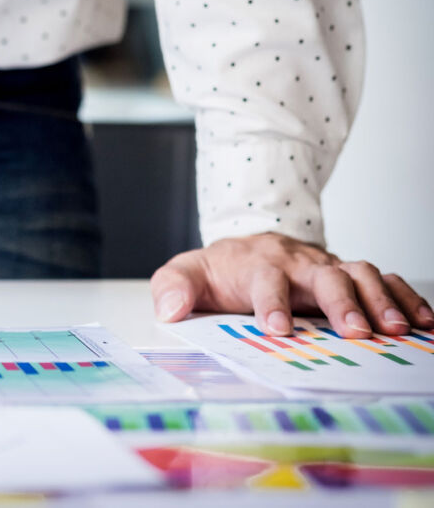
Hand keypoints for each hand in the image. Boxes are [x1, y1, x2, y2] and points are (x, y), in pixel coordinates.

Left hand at [151, 232, 433, 337]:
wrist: (245, 246)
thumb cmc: (219, 269)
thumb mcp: (186, 273)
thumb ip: (173, 288)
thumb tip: (169, 308)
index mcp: (256, 264)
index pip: (265, 281)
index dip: (271, 304)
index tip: (277, 329)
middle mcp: (297, 262)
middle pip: (323, 275)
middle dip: (340, 302)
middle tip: (355, 331)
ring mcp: (327, 266)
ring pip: (360, 273)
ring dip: (380, 299)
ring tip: (397, 329)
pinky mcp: (349, 275)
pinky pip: (384, 279)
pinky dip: (406, 297)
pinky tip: (424, 321)